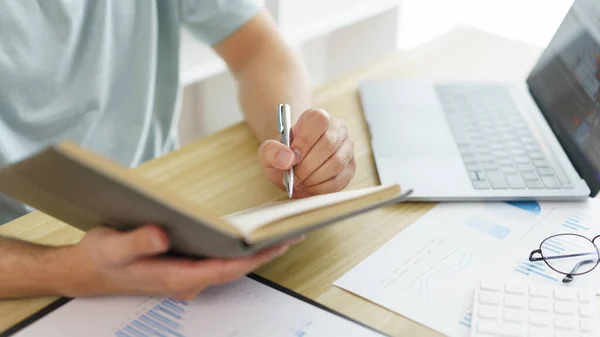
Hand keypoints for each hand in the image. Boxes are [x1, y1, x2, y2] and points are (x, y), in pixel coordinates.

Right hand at [57, 225, 300, 299]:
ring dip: (254, 252)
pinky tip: (247, 235)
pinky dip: (237, 249)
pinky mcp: (184, 268)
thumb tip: (162, 236)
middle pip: (234, 269)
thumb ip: (137, 242)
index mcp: (175, 277)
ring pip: (228, 265)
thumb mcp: (111, 247)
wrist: (85, 271)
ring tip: (280, 232)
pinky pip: (218, 260)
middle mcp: (186, 281)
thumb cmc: (99, 259)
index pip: (224, 269)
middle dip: (263, 253)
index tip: (276, 244)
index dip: (252, 258)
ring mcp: (186, 276)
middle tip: (292, 234)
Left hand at [259, 108, 355, 196]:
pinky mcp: (350, 168)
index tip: (293, 158)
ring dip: (314, 178)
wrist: (293, 167)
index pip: (319, 120)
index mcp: (317, 117)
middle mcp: (337, 129)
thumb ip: (272, 151)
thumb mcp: (268, 152)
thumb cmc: (283, 155)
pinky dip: (321, 188)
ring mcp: (347, 148)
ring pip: (336, 163)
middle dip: (308, 165)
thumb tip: (287, 159)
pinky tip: (310, 186)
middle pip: (329, 144)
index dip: (305, 141)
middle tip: (294, 177)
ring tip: (301, 181)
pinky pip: (339, 180)